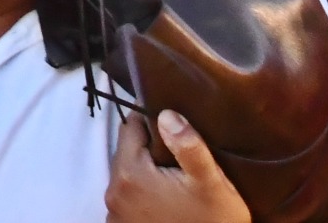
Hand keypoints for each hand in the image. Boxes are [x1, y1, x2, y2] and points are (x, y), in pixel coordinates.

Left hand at [106, 110, 246, 222]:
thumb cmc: (213, 222)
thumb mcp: (210, 182)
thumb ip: (188, 146)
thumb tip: (166, 115)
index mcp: (130, 175)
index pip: (130, 127)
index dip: (151, 121)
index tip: (172, 126)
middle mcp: (113, 194)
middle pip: (126, 151)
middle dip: (148, 147)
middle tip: (176, 153)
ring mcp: (115, 214)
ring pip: (126, 173)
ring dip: (144, 170)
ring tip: (172, 175)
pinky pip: (127, 196)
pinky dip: (141, 191)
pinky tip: (165, 197)